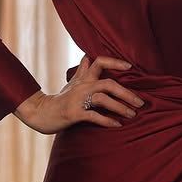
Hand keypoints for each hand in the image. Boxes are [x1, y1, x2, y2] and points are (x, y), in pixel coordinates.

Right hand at [14, 54, 144, 132]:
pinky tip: (117, 125)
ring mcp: (77, 100)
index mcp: (84, 79)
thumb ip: (82, 72)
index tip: (130, 67)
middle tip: (140, 103)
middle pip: (108, 83)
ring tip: (132, 115)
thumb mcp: (71, 83)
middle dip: (127, 93)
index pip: (100, 62)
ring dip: (120, 107)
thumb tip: (88, 57)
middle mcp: (82, 86)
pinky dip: (107, 121)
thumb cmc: (60, 99)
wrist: (40, 113)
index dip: (115, 62)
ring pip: (103, 99)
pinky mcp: (74, 114)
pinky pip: (94, 116)